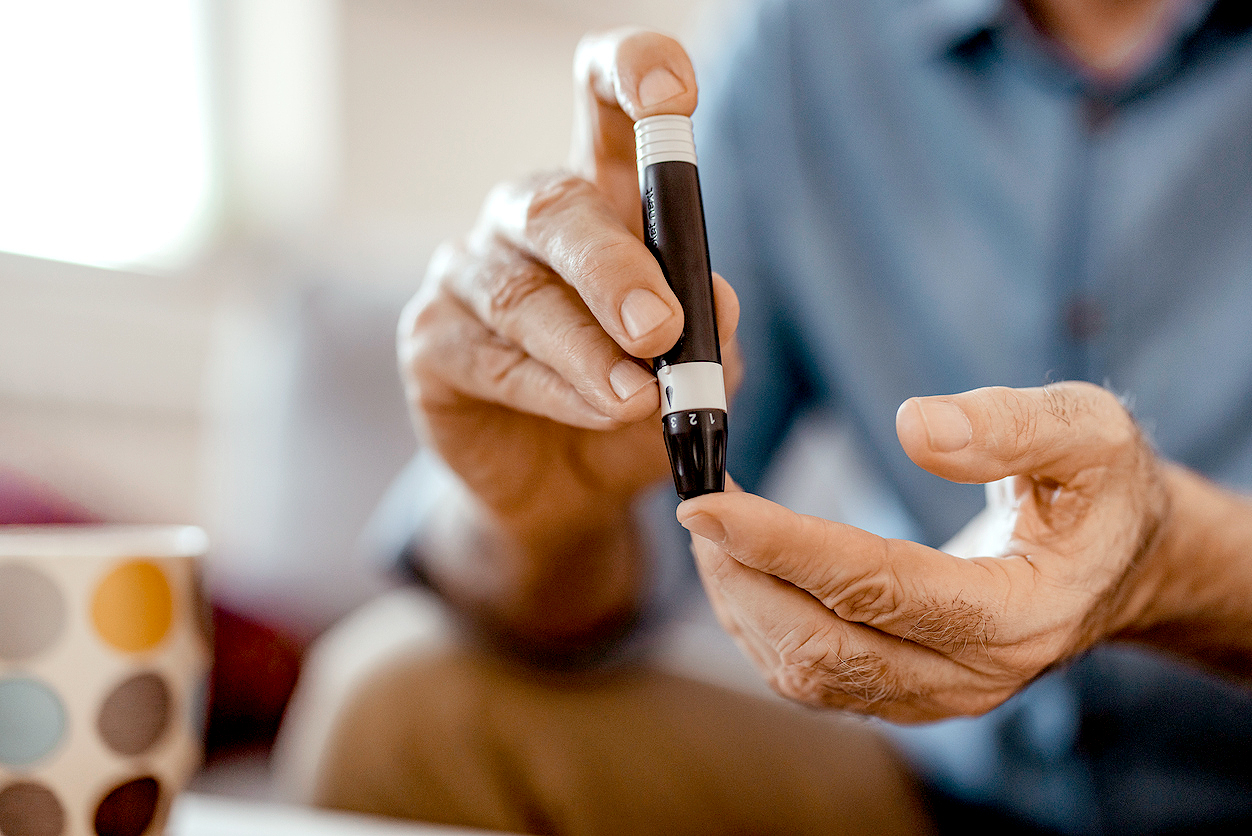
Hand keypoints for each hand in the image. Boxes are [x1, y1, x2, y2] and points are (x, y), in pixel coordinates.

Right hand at [399, 28, 740, 543]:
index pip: (604, 105)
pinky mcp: (430, 338)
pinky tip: (595, 413)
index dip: (632, 74)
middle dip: (614, 267)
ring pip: (522, 293)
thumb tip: (716, 302)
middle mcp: (527, 221)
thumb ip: (709, 333)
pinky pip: (491, 357)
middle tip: (659, 328)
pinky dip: (553, 389)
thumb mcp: (692, 373)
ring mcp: (468, 274)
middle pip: (557, 206)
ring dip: (586, 349)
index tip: (676, 95)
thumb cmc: (631, 409)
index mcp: (602, 198)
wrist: (566, 492)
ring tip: (635, 398)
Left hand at [678, 382, 1169, 722]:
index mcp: (1017, 614)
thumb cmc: (1100, 491)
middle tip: (697, 503)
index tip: (708, 502)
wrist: (1121, 562)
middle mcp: (969, 675)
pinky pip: (810, 674)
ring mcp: (932, 694)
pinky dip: (759, 622)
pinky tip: (739, 566)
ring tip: (711, 528)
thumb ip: (1012, 428)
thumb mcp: (1090, 434)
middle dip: (742, 575)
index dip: (783, 545)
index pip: (876, 587)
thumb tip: (915, 426)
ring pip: (804, 670)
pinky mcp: (901, 692)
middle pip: (821, 645)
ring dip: (740, 600)